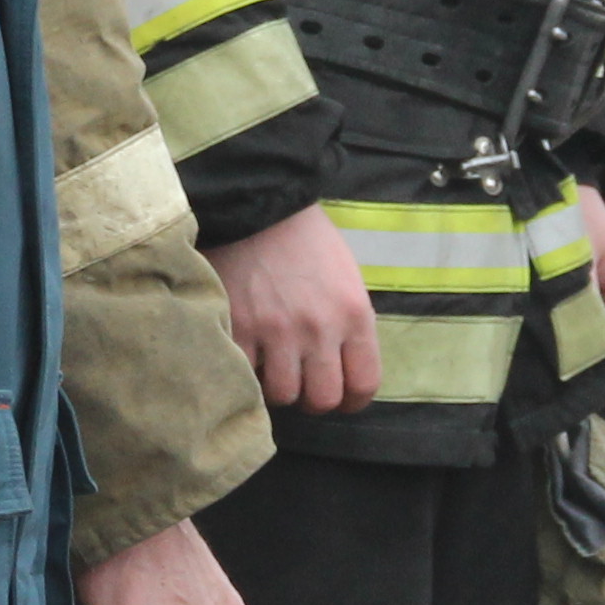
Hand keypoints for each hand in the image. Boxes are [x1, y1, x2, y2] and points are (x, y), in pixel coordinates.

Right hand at [213, 208, 384, 413]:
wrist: (258, 204)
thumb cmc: (306, 238)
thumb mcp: (346, 276)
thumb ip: (349, 323)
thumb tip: (342, 367)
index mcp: (354, 314)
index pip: (365, 383)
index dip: (352, 400)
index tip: (341, 398)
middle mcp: (320, 329)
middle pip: (324, 399)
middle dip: (313, 398)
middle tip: (302, 384)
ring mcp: (277, 331)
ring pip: (284, 394)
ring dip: (277, 386)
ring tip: (271, 366)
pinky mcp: (239, 328)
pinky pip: (245, 376)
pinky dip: (246, 372)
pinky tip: (246, 354)